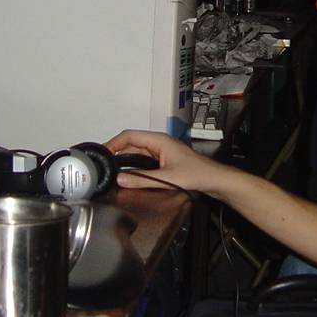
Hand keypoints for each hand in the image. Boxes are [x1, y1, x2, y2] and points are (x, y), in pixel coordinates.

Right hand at [104, 129, 222, 192]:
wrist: (213, 179)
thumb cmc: (197, 174)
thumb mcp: (166, 178)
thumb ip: (142, 179)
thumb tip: (121, 179)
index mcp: (159, 141)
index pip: (129, 136)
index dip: (113, 142)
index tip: (102, 152)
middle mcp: (159, 143)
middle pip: (131, 143)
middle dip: (115, 150)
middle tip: (102, 162)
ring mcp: (161, 151)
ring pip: (136, 152)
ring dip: (123, 158)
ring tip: (110, 168)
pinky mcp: (163, 160)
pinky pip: (142, 159)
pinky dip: (132, 164)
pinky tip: (127, 173)